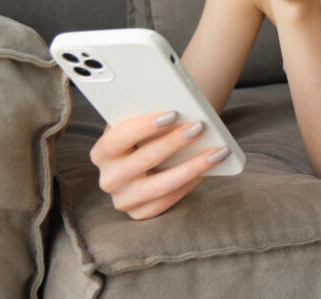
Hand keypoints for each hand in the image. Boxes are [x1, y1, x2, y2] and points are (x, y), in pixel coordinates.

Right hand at [89, 111, 229, 220]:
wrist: (145, 158)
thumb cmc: (146, 135)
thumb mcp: (140, 124)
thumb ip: (150, 115)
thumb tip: (180, 108)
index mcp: (102, 152)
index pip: (119, 138)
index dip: (145, 126)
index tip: (173, 113)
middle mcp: (109, 179)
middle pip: (143, 160)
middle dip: (173, 142)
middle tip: (199, 127)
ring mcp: (124, 199)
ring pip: (161, 185)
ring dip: (192, 166)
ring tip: (217, 151)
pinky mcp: (141, 212)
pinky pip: (169, 199)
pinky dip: (191, 183)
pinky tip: (209, 168)